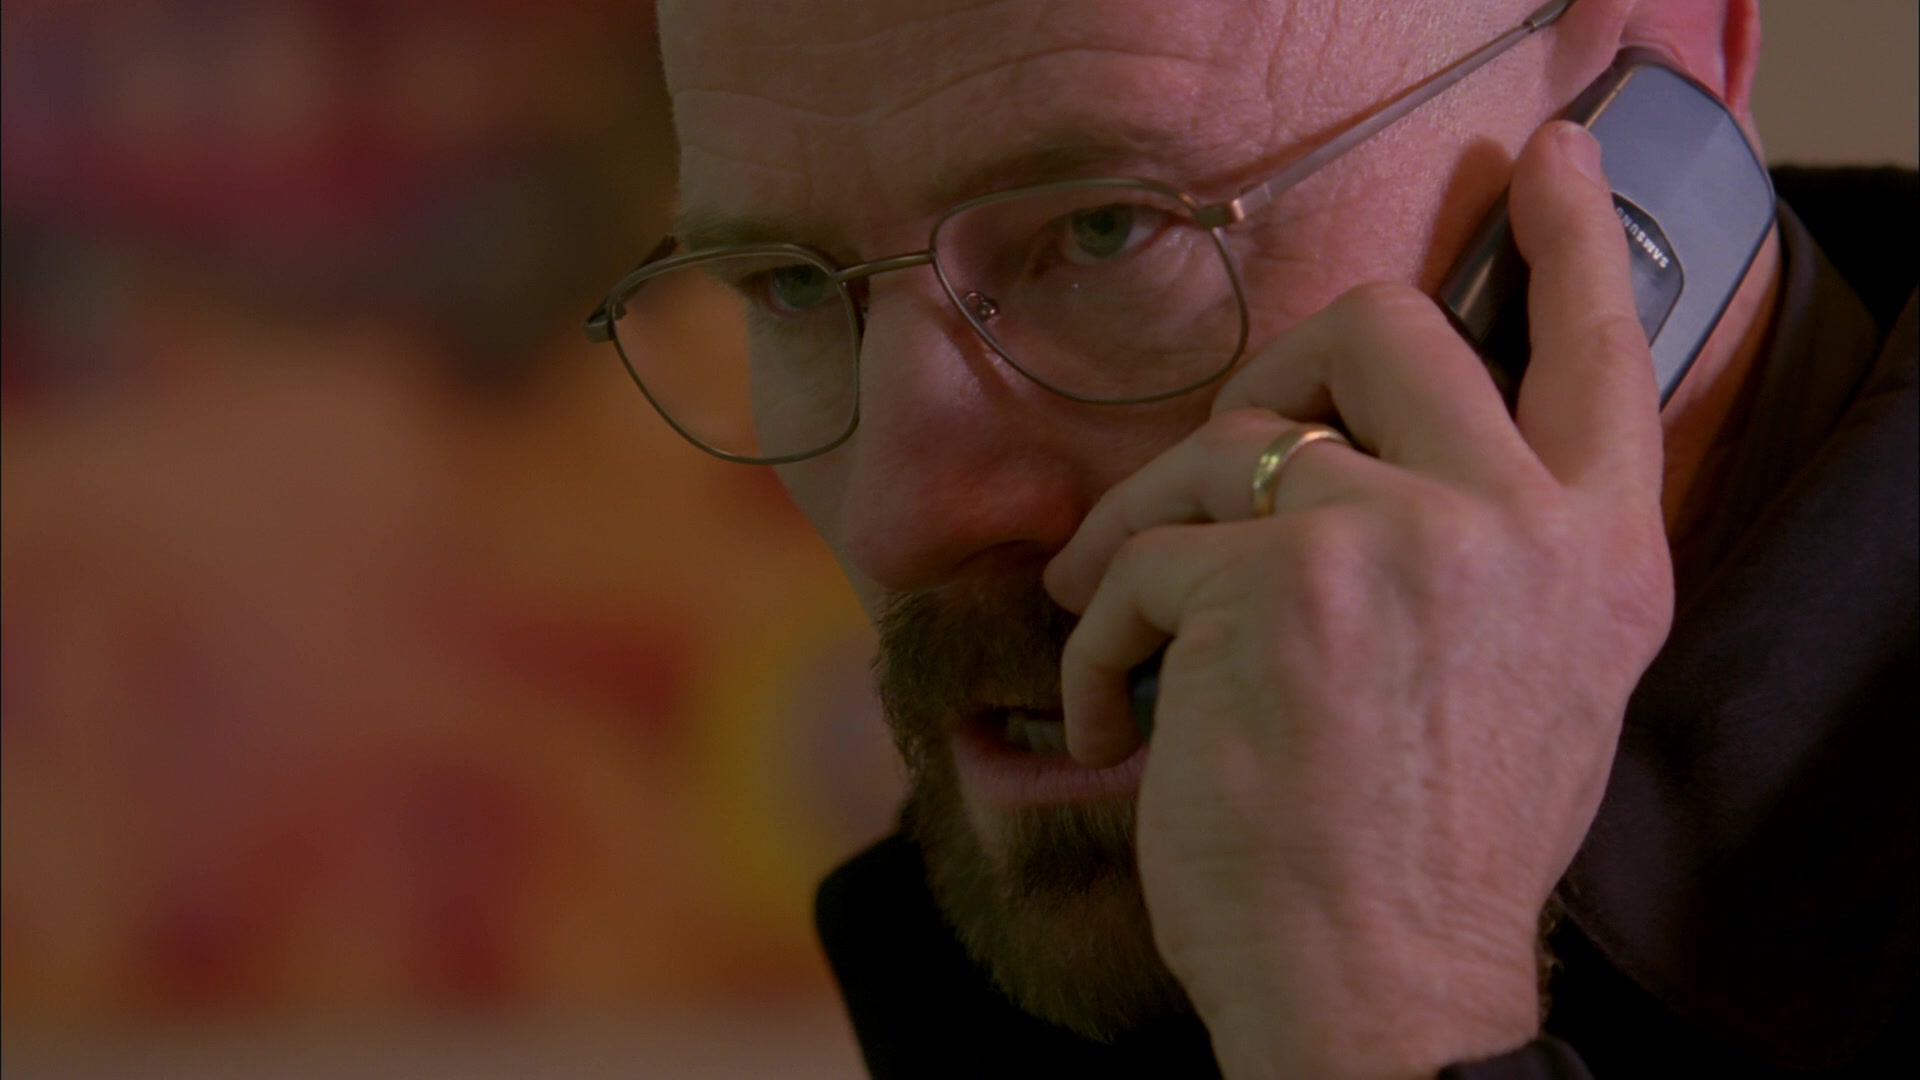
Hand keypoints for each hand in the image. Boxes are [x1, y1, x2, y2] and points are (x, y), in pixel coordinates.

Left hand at [1042, 123, 1673, 1075]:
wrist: (1383, 991)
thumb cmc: (1429, 850)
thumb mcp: (1526, 683)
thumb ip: (1492, 552)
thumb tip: (1372, 458)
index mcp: (1596, 553)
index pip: (1605, 354)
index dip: (1570, 244)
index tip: (1543, 162)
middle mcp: (1513, 523)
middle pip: (1379, 329)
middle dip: (1271, 376)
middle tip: (1218, 461)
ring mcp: (1395, 541)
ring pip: (1221, 441)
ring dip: (1142, 532)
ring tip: (1118, 630)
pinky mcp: (1270, 587)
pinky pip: (1137, 560)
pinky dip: (1100, 641)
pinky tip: (1117, 722)